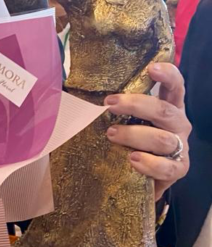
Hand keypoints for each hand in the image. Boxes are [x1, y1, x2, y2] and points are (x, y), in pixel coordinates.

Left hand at [105, 62, 190, 199]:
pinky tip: (132, 160)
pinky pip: (167, 167)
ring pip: (162, 138)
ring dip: (134, 135)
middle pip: (164, 110)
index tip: (152, 68)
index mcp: (168, 105)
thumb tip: (67, 90)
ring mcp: (180, 146)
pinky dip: (149, 164)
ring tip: (111, 134)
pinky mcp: (178, 169)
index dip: (167, 74)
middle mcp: (177, 123)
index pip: (174, 85)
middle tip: (110, 103)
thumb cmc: (128, 141)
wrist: (138, 177)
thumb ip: (112, 105)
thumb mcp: (123, 119)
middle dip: (136, 105)